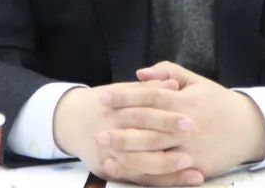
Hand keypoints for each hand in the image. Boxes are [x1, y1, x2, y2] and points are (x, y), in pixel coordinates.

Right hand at [52, 79, 204, 185]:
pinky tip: (181, 182)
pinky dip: (159, 182)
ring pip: (140, 165)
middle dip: (169, 141)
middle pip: (142, 138)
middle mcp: (111, 131)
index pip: (144, 112)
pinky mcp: (107, 170)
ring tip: (194, 169)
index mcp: (116, 108)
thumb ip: (148, 89)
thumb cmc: (104, 103)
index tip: (190, 118)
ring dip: (169, 169)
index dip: (167, 116)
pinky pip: (136, 179)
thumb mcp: (122, 90)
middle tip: (195, 144)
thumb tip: (175, 85)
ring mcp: (108, 154)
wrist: (69, 121)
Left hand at [99, 62, 264, 178]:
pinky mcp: (197, 167)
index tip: (104, 98)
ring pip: (155, 153)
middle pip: (148, 128)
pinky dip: (147, 173)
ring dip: (129, 154)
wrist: (250, 128)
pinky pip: (168, 173)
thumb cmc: (219, 102)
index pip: (149, 97)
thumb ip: (168, 73)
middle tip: (99, 131)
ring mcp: (191, 149)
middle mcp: (186, 126)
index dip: (125, 97)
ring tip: (107, 154)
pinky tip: (130, 172)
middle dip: (121, 130)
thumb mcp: (196, 81)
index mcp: (184, 101)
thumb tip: (140, 73)